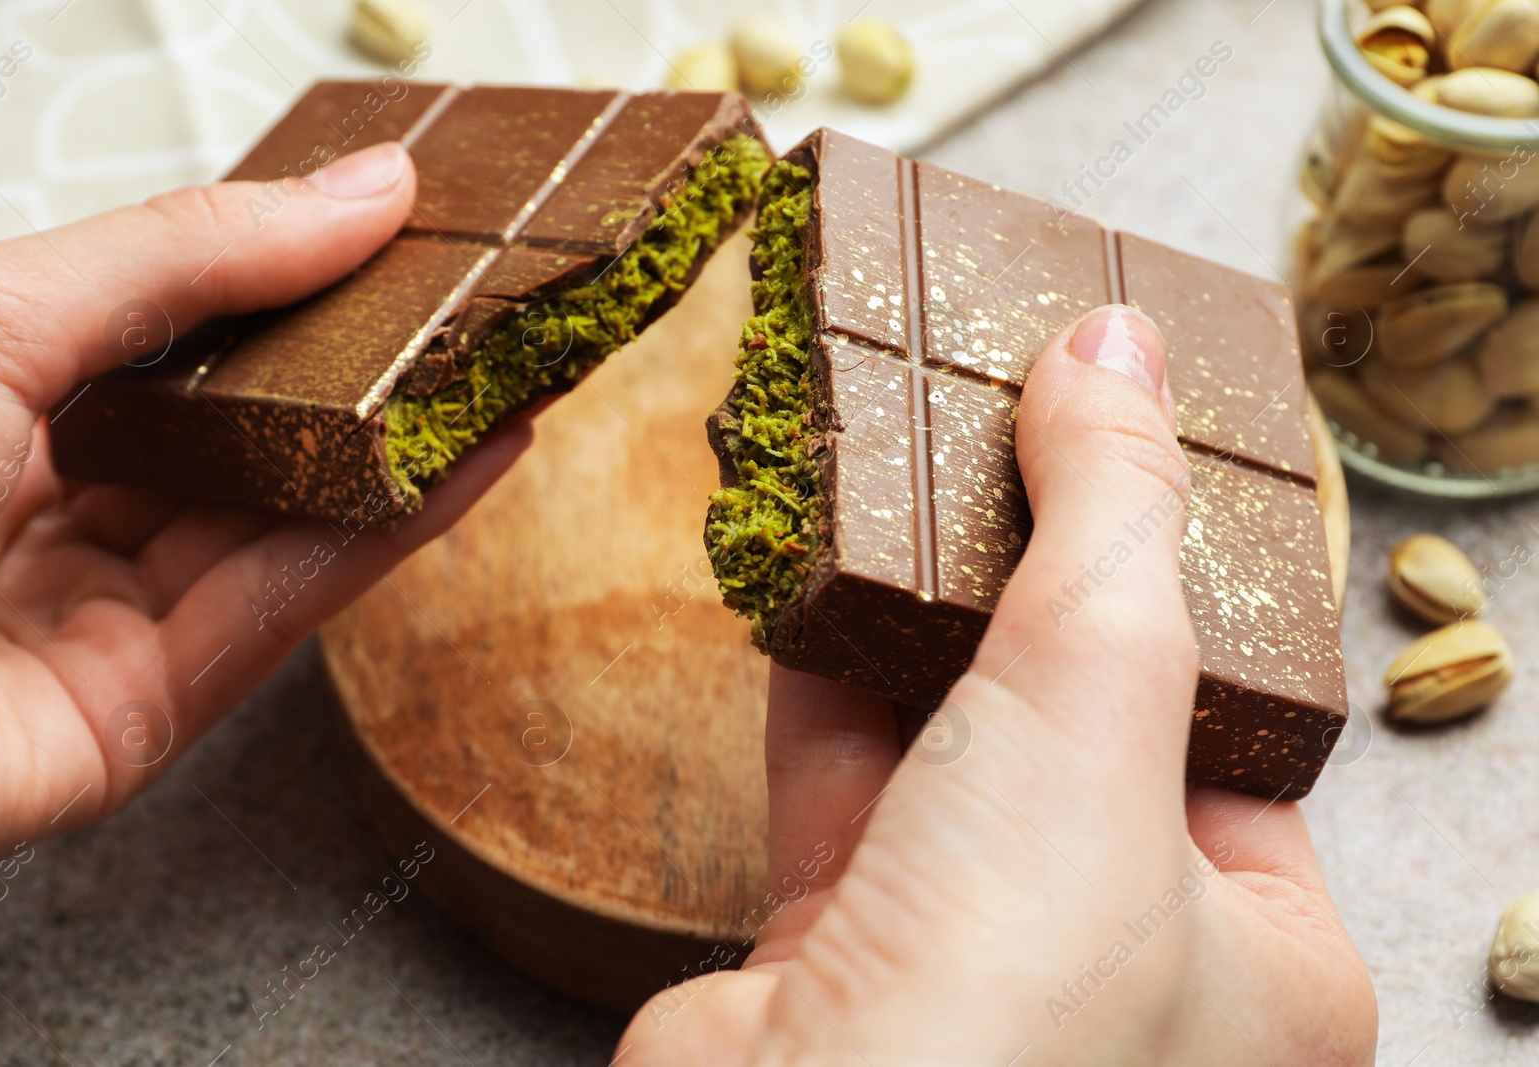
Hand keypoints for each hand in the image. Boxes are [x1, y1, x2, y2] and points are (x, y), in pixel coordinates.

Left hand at [0, 143, 532, 877]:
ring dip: (400, 452)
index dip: (287, 287)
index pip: (171, 340)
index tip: (395, 235)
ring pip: (274, 527)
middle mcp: (38, 514)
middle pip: (236, 440)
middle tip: (478, 305)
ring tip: (510, 371)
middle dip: (363, 375)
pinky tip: (472, 461)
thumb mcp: (1, 311)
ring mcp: (89, 622)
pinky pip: (277, 611)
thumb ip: (198, 255)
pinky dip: (387, 537)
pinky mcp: (136, 718)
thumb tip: (363, 186)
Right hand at [620, 305, 1375, 1064]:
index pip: (1235, 728)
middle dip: (1028, 581)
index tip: (1125, 462)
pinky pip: (842, 780)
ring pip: (948, 744)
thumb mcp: (1098, 708)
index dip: (1179, 585)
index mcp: (1259, 956)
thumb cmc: (1012, 1003)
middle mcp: (1118, 968)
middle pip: (1079, 722)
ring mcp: (968, 964)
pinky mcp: (837, 955)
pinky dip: (823, 673)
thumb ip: (1107, 525)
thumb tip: (1114, 358)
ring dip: (914, 612)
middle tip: (1003, 433)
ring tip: (899, 466)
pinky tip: (811, 564)